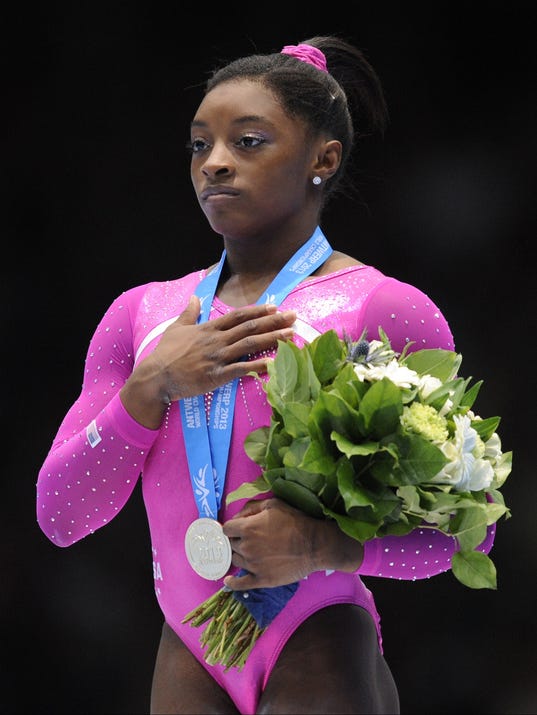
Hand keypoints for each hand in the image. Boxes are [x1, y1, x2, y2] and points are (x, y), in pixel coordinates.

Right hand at [120, 296, 295, 427]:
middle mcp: (216, 340)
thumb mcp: (176, 328)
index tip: (275, 306)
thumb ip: (189, 312)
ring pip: (249, 345)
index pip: (238, 316)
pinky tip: (273, 363)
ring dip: (272, 338)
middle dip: (274, 321)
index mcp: (209, 329)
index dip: (258, 311)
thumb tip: (195, 297)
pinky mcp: (215, 376)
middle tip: (294, 316)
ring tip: (291, 335)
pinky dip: (256, 366)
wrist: (156, 376)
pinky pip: (240, 369)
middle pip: (250, 328)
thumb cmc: (165, 353)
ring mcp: (217, 357)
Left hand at [222, 498, 320, 589]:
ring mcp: (253, 565)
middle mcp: (246, 547)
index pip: (227, 529)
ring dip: (240, 555)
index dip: (233, 528)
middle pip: (231, 545)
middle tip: (251, 539)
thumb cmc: (295, 521)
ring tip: (252, 553)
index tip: (239, 528)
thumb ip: (252, 507)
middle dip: (238, 540)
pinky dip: (232, 582)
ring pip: (236, 560)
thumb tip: (238, 516)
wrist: (314, 545)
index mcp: (247, 528)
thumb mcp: (273, 504)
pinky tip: (229, 581)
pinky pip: (240, 584)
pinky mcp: (261, 580)